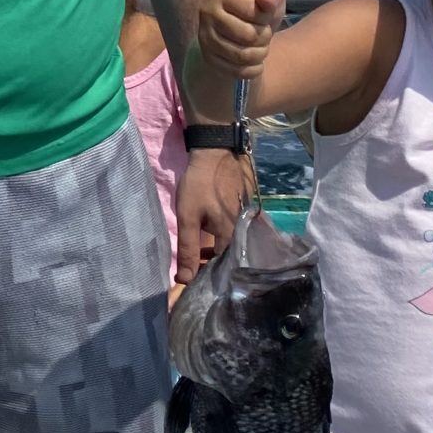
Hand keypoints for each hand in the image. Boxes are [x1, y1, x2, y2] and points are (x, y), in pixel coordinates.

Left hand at [173, 145, 253, 284]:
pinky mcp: (246, 212)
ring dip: (216, 253)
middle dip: (212, 267)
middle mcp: (245, 232)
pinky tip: (209, 240)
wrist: (216, 150)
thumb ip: (188, 249)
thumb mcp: (188, 217)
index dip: (207, 278)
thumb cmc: (200, 184)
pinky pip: (235, 234)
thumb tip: (185, 280)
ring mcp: (247, 221)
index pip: (223, 269)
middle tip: (194, 270)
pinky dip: (222, 240)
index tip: (193, 282)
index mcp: (232, 237)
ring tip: (199, 256)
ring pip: (232, 246)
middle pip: (230, 259)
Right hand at [196, 0, 285, 78]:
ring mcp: (205, 37)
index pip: (252, 11)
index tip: (264, 15)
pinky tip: (254, 60)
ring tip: (261, 46)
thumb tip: (267, 0)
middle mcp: (208, 13)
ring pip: (243, 56)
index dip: (265, 17)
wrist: (241, 29)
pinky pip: (238, 71)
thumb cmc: (258, 8)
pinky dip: (254, 69)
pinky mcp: (208, 58)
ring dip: (261, 53)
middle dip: (265, 36)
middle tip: (264, 33)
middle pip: (248, 35)